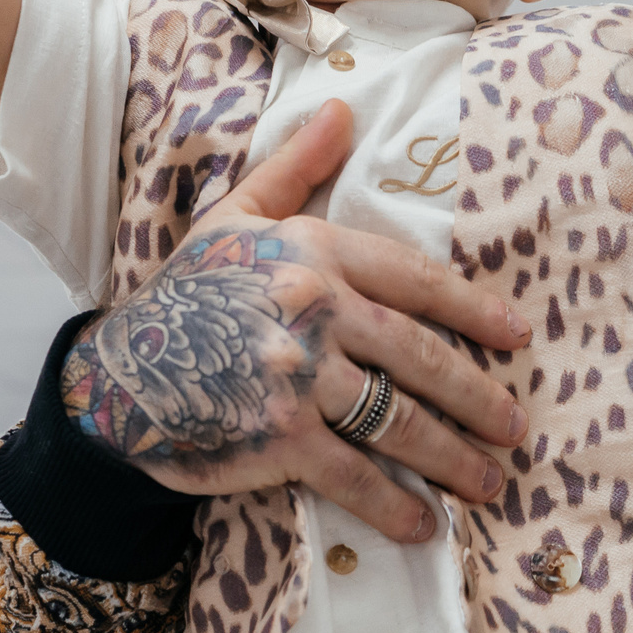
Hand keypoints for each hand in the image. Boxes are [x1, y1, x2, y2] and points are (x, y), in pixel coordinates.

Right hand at [63, 100, 532, 542]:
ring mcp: (299, 377)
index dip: (472, 309)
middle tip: (513, 425)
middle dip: (478, 396)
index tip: (517, 335)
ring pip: (400, 419)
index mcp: (313, 253)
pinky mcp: (280, 436)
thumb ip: (295, 167)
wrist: (116, 375)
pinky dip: (393, 505)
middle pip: (421, 356)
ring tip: (489, 480)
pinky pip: (354, 474)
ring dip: (453, 456)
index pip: (413, 278)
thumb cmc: (182, 296)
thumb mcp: (234, 218)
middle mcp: (315, 310)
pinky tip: (423, 524)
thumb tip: (342, 108)